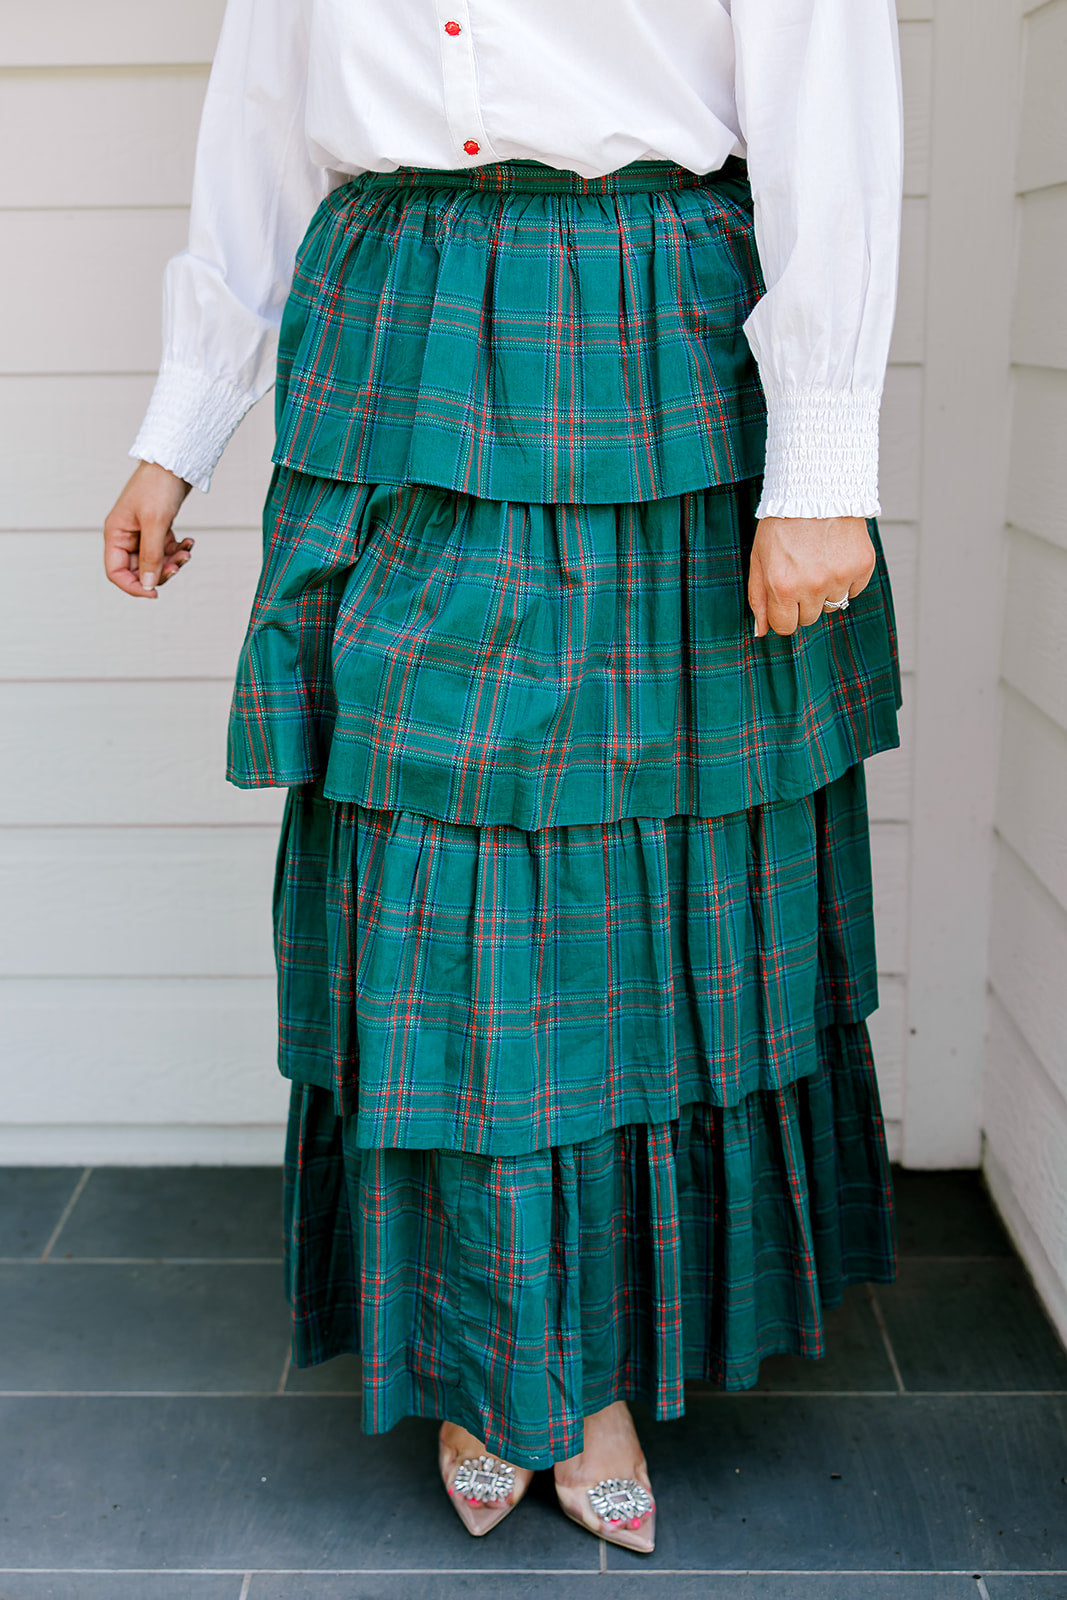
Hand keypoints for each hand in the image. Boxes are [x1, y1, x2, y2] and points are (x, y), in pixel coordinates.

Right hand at [103, 460, 194, 597]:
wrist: (174, 461)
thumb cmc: (158, 486)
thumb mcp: (155, 523)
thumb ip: (151, 556)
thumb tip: (148, 585)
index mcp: (115, 534)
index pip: (116, 572)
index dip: (133, 586)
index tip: (154, 593)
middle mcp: (125, 535)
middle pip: (138, 570)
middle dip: (160, 571)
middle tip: (179, 565)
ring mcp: (141, 532)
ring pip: (154, 561)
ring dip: (172, 561)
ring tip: (187, 552)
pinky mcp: (157, 527)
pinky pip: (165, 549)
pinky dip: (177, 549)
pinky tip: (189, 542)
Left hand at [748, 515, 874, 637]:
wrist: (817, 489)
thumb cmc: (783, 522)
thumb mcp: (759, 558)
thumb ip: (758, 597)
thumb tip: (761, 632)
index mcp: (783, 586)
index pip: (786, 627)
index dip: (783, 614)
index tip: (785, 599)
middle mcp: (813, 585)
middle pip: (810, 618)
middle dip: (803, 602)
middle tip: (801, 572)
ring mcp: (840, 577)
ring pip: (833, 606)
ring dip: (825, 591)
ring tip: (818, 561)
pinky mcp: (862, 567)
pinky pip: (854, 590)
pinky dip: (845, 578)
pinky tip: (835, 556)